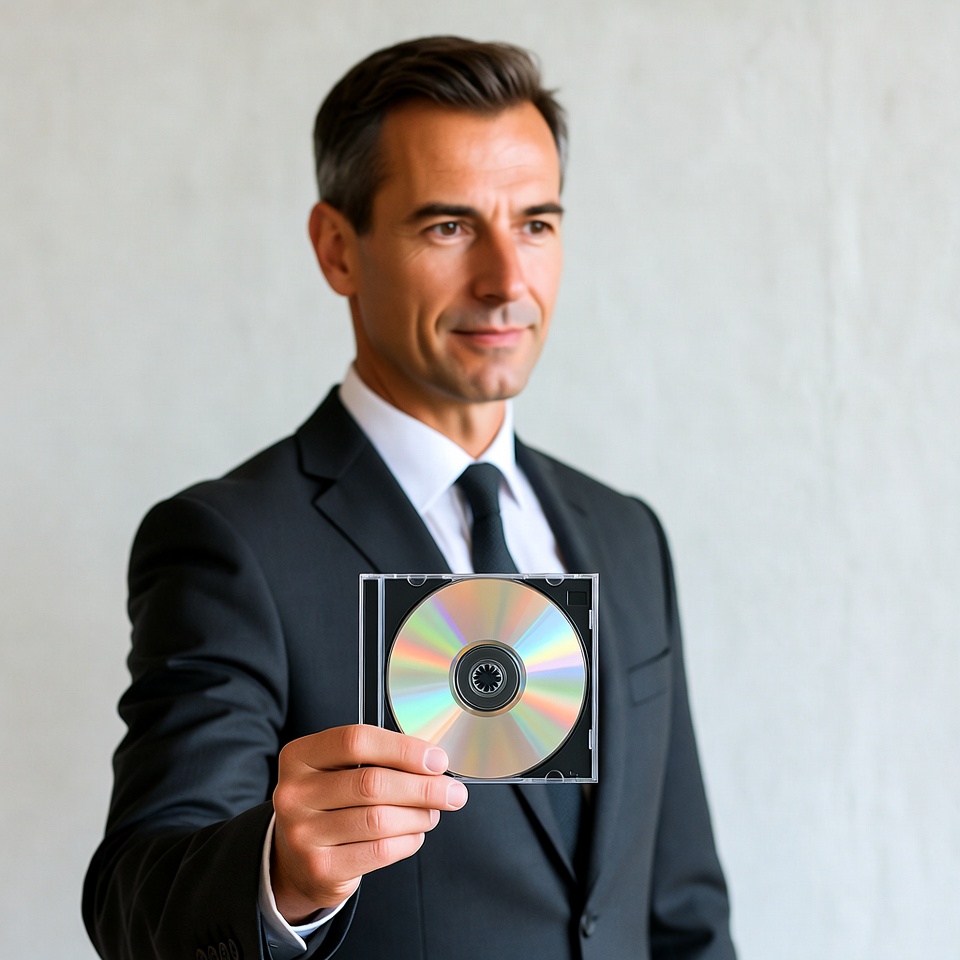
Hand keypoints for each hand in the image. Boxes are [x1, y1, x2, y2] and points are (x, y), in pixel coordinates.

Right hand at [270, 724, 467, 923]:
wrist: (296, 859)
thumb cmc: (330, 804)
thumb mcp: (338, 771)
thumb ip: (377, 760)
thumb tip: (432, 764)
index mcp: (300, 757)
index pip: (356, 740)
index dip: (403, 748)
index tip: (437, 759)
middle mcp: (294, 793)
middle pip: (372, 782)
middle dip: (423, 787)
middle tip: (452, 791)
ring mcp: (303, 833)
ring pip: (380, 819)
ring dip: (419, 815)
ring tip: (432, 813)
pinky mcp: (319, 868)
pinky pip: (379, 851)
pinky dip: (407, 841)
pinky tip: (414, 834)